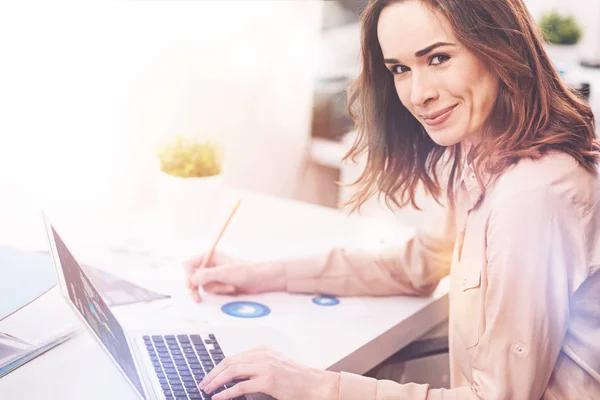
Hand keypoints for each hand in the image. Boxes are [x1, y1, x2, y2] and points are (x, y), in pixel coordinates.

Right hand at [185, 252, 286, 301]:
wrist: (262, 279)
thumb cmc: (246, 271)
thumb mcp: (224, 273)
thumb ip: (206, 275)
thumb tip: (192, 279)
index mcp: (211, 256)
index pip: (189, 264)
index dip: (188, 276)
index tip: (190, 286)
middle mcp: (211, 264)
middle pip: (195, 277)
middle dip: (201, 286)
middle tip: (197, 298)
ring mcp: (216, 274)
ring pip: (205, 285)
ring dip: (216, 289)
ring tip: (229, 286)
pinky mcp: (222, 283)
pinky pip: (213, 290)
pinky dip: (220, 291)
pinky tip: (231, 289)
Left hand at [198, 345, 339, 399]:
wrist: (314, 383)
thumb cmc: (297, 377)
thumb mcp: (276, 364)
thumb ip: (258, 365)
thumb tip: (237, 374)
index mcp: (263, 350)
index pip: (234, 356)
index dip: (218, 366)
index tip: (210, 375)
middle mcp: (263, 355)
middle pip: (230, 362)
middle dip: (213, 373)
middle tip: (204, 383)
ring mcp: (265, 367)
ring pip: (232, 371)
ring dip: (216, 381)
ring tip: (208, 390)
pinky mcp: (268, 381)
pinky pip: (241, 387)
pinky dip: (226, 393)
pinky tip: (218, 397)